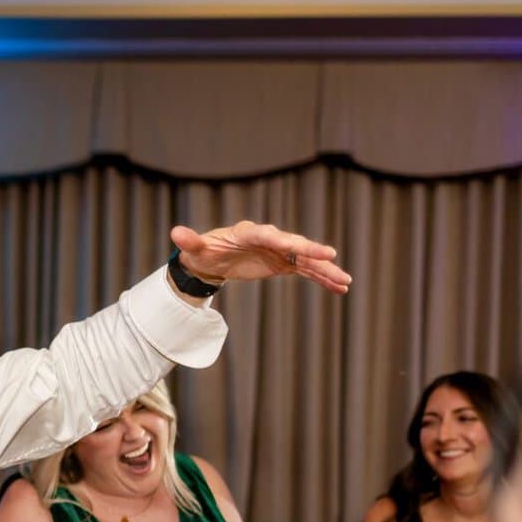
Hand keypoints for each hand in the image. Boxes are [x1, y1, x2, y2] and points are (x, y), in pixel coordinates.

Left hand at [171, 221, 350, 294]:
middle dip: (312, 251)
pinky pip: (307, 271)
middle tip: (332, 257)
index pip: (269, 235)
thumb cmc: (203, 251)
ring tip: (346, 281)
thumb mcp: (195, 249)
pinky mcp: (284, 263)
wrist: (212, 257)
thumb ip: (190, 241)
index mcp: (249, 233)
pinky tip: (340, 288)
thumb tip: (175, 232)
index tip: (297, 244)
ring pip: (306, 260)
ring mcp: (280, 251)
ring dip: (326, 270)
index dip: (284, 240)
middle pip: (294, 244)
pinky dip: (322, 279)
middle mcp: (269, 239)